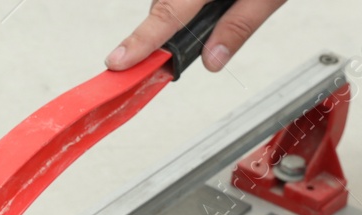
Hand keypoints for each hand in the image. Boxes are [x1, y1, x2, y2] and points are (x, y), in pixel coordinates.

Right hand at [107, 0, 290, 72]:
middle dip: (167, 26)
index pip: (169, 13)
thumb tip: (212, 59)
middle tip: (171, 51)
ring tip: (219, 8)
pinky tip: (215, 1)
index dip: (142, 41)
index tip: (120, 62)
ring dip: (183, 7)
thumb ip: (240, 25)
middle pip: (167, 1)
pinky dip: (191, 0)